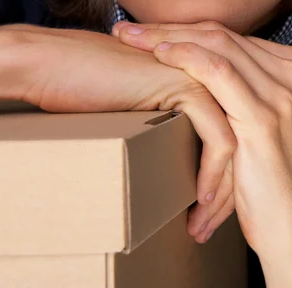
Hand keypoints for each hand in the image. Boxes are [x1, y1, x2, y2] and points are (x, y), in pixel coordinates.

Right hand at [9, 24, 235, 212]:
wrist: (51, 65)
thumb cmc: (80, 88)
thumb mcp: (130, 112)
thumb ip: (157, 125)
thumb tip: (167, 166)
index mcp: (193, 78)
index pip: (231, 131)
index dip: (227, 176)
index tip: (212, 214)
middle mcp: (202, 76)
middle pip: (240, 137)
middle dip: (230, 189)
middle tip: (211, 227)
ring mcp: (198, 79)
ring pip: (237, 141)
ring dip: (222, 189)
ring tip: (202, 225)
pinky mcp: (187, 88)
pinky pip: (218, 140)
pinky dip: (212, 176)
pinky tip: (198, 200)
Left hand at [113, 20, 291, 283]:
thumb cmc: (269, 179)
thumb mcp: (261, 123)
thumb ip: (242, 91)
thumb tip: (193, 69)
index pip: (228, 36)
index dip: (183, 28)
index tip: (146, 30)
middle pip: (219, 34)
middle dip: (168, 27)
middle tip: (127, 28)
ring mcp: (282, 92)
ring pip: (216, 44)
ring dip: (165, 37)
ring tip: (129, 38)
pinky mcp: (264, 117)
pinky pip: (218, 71)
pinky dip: (185, 57)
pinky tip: (159, 56)